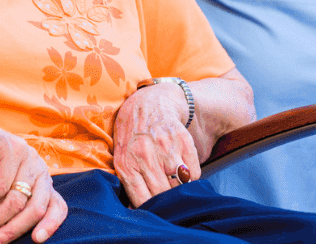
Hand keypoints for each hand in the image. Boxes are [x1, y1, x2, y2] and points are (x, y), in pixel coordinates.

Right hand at [0, 113, 66, 243]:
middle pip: (36, 207)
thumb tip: (10, 235)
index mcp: (43, 180)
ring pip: (16, 200)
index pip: (58, 206)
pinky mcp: (11, 148)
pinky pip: (0, 186)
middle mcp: (40, 168)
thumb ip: (10, 209)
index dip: (51, 225)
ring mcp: (28, 156)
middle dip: (13, 230)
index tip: (37, 241)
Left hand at [112, 83, 199, 206]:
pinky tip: (184, 173)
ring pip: (180, 184)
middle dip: (166, 201)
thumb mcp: (121, 158)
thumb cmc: (132, 135)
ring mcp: (166, 148)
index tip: (155, 211)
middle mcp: (146, 156)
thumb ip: (127, 182)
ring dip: (180, 190)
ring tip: (176, 187)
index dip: (151, 210)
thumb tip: (131, 211)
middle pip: (163, 194)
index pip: (143, 201)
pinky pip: (194, 172)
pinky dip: (192, 178)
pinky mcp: (183, 141)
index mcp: (127, 164)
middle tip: (168, 201)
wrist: (149, 103)